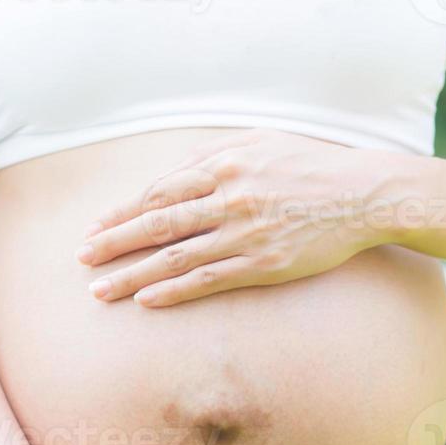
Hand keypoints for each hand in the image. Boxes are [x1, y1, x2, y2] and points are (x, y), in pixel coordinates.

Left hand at [77, 129, 393, 306]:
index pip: (159, 192)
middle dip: (113, 243)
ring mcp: (245, 234)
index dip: (122, 212)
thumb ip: (212, 155)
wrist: (364, 195)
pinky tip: (146, 301)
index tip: (94, 227)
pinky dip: (174, 291)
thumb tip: (170, 173)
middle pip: (157, 224)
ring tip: (100, 290)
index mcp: (224, 165)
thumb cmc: (309, 165)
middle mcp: (229, 198)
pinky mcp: (264, 264)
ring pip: (175, 257)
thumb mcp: (259, 143)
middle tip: (81, 259)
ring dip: (133, 275)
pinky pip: (209, 280)